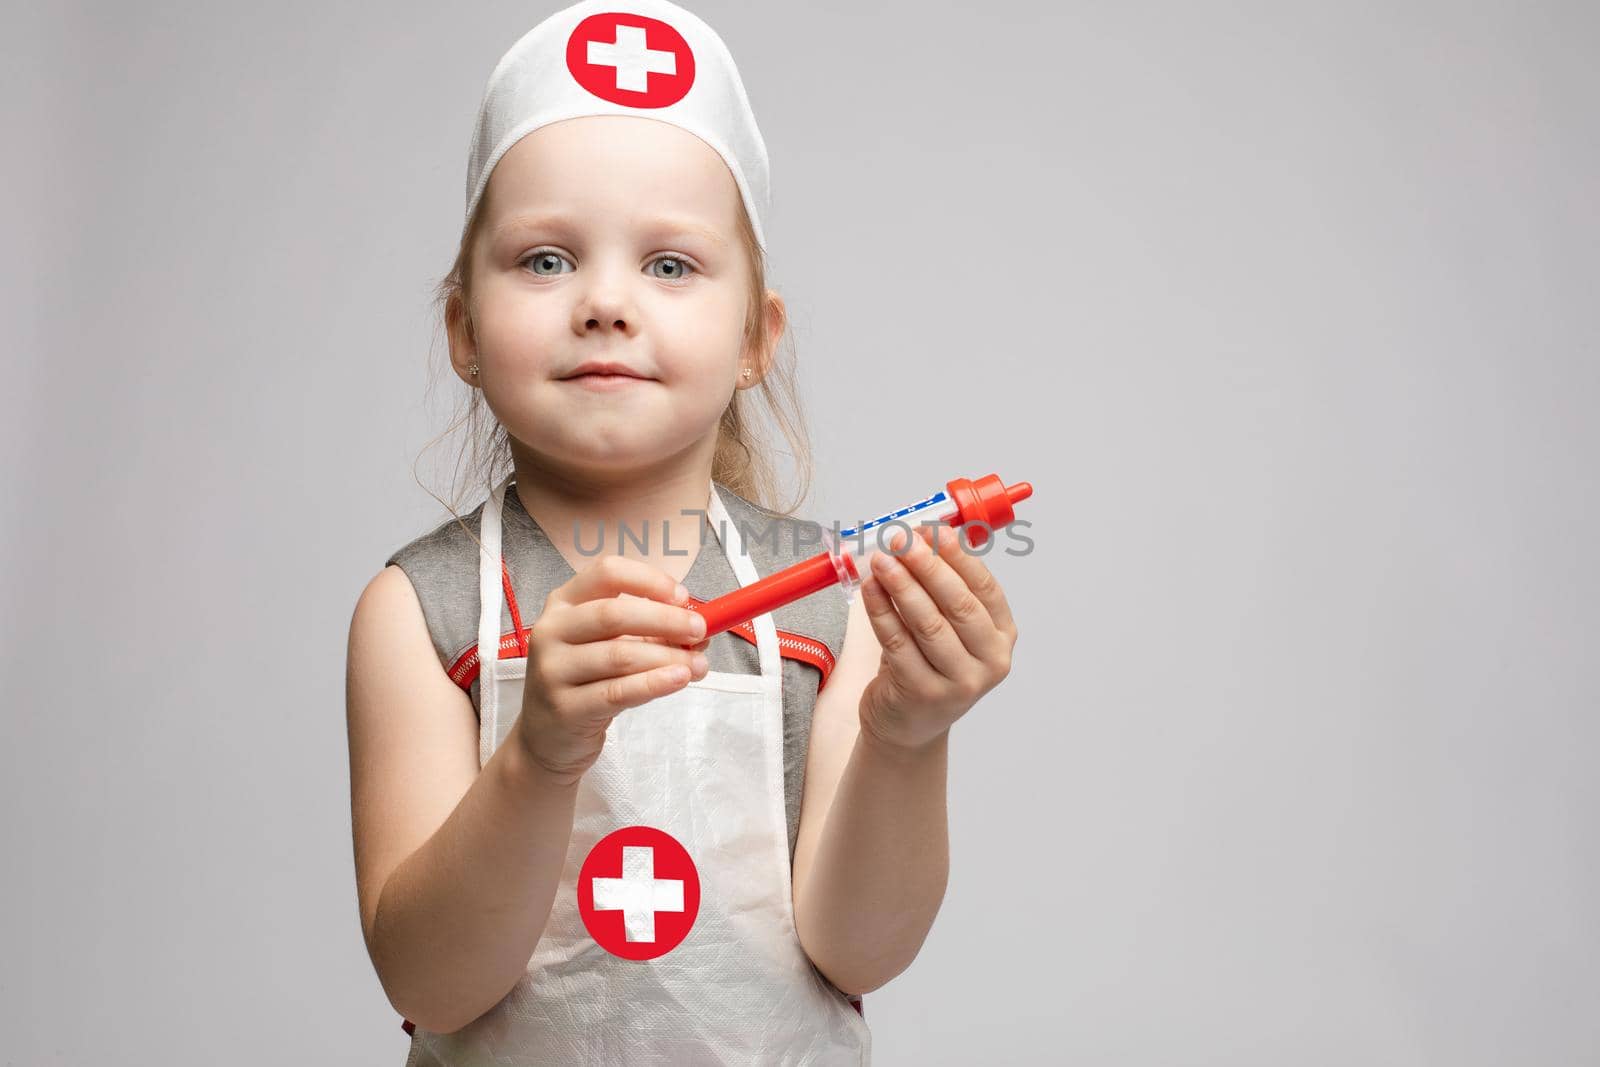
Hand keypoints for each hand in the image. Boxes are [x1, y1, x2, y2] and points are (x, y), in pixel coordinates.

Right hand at [514, 555, 711, 784]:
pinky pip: (617, 692)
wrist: (547, 736)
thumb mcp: (608, 646)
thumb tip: (700, 630)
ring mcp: (552, 671)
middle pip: (613, 614)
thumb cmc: (585, 681)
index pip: (606, 573)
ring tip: (698, 665)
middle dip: (666, 620)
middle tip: (700, 630)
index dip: (648, 580)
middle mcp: (551, 631)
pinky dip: (654, 684)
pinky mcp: (564, 708)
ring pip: (620, 656)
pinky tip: (679, 680)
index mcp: (563, 603)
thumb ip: (649, 633)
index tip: (682, 596)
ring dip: (667, 657)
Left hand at [857, 523, 1017, 752]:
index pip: (984, 587)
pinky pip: (897, 643)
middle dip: (927, 566)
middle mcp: (990, 661)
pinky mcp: (923, 694)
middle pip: (958, 604)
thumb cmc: (927, 663)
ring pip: (927, 623)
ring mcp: (959, 682)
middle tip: (901, 540)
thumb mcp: (948, 627)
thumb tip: (922, 535)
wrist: (908, 724)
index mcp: (1002, 636)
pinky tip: (869, 589)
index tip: (932, 530)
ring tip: (880, 559)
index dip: (957, 555)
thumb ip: (942, 586)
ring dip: (901, 585)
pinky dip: (880, 611)